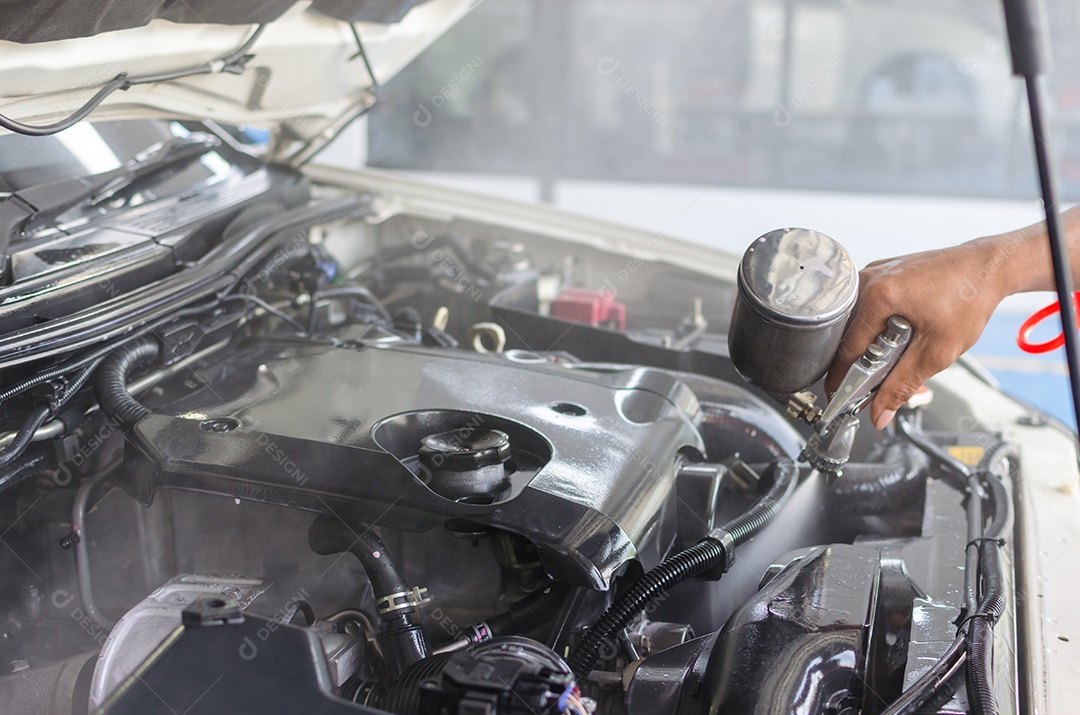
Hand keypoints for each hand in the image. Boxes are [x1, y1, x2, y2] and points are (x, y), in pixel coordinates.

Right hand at [824, 239, 1009, 428]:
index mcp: (878, 296)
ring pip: (859, 321)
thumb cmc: (969, 299)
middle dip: (865, 362)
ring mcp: (875, 272)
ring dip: (874, 343)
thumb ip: (903, 384)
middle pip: (851, 334)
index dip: (843, 378)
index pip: (847, 348)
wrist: (988, 268)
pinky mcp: (883, 272)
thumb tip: (880, 412)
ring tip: (900, 353)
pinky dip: (880, 325)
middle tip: (882, 380)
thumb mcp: (937, 351)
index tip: (841, 396)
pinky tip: (901, 333)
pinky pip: (869, 306)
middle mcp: (870, 279)